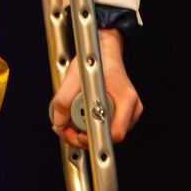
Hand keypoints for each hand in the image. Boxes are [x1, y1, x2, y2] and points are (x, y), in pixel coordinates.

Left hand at [49, 27, 141, 148]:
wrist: (105, 52)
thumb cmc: (96, 60)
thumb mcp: (75, 75)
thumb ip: (63, 99)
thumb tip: (59, 122)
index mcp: (126, 99)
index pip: (115, 133)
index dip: (93, 137)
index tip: (77, 133)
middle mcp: (131, 109)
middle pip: (108, 138)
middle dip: (83, 136)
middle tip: (66, 128)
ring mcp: (127, 113)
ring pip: (105, 135)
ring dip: (84, 132)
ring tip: (69, 122)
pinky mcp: (120, 115)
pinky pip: (104, 128)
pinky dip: (89, 127)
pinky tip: (78, 118)